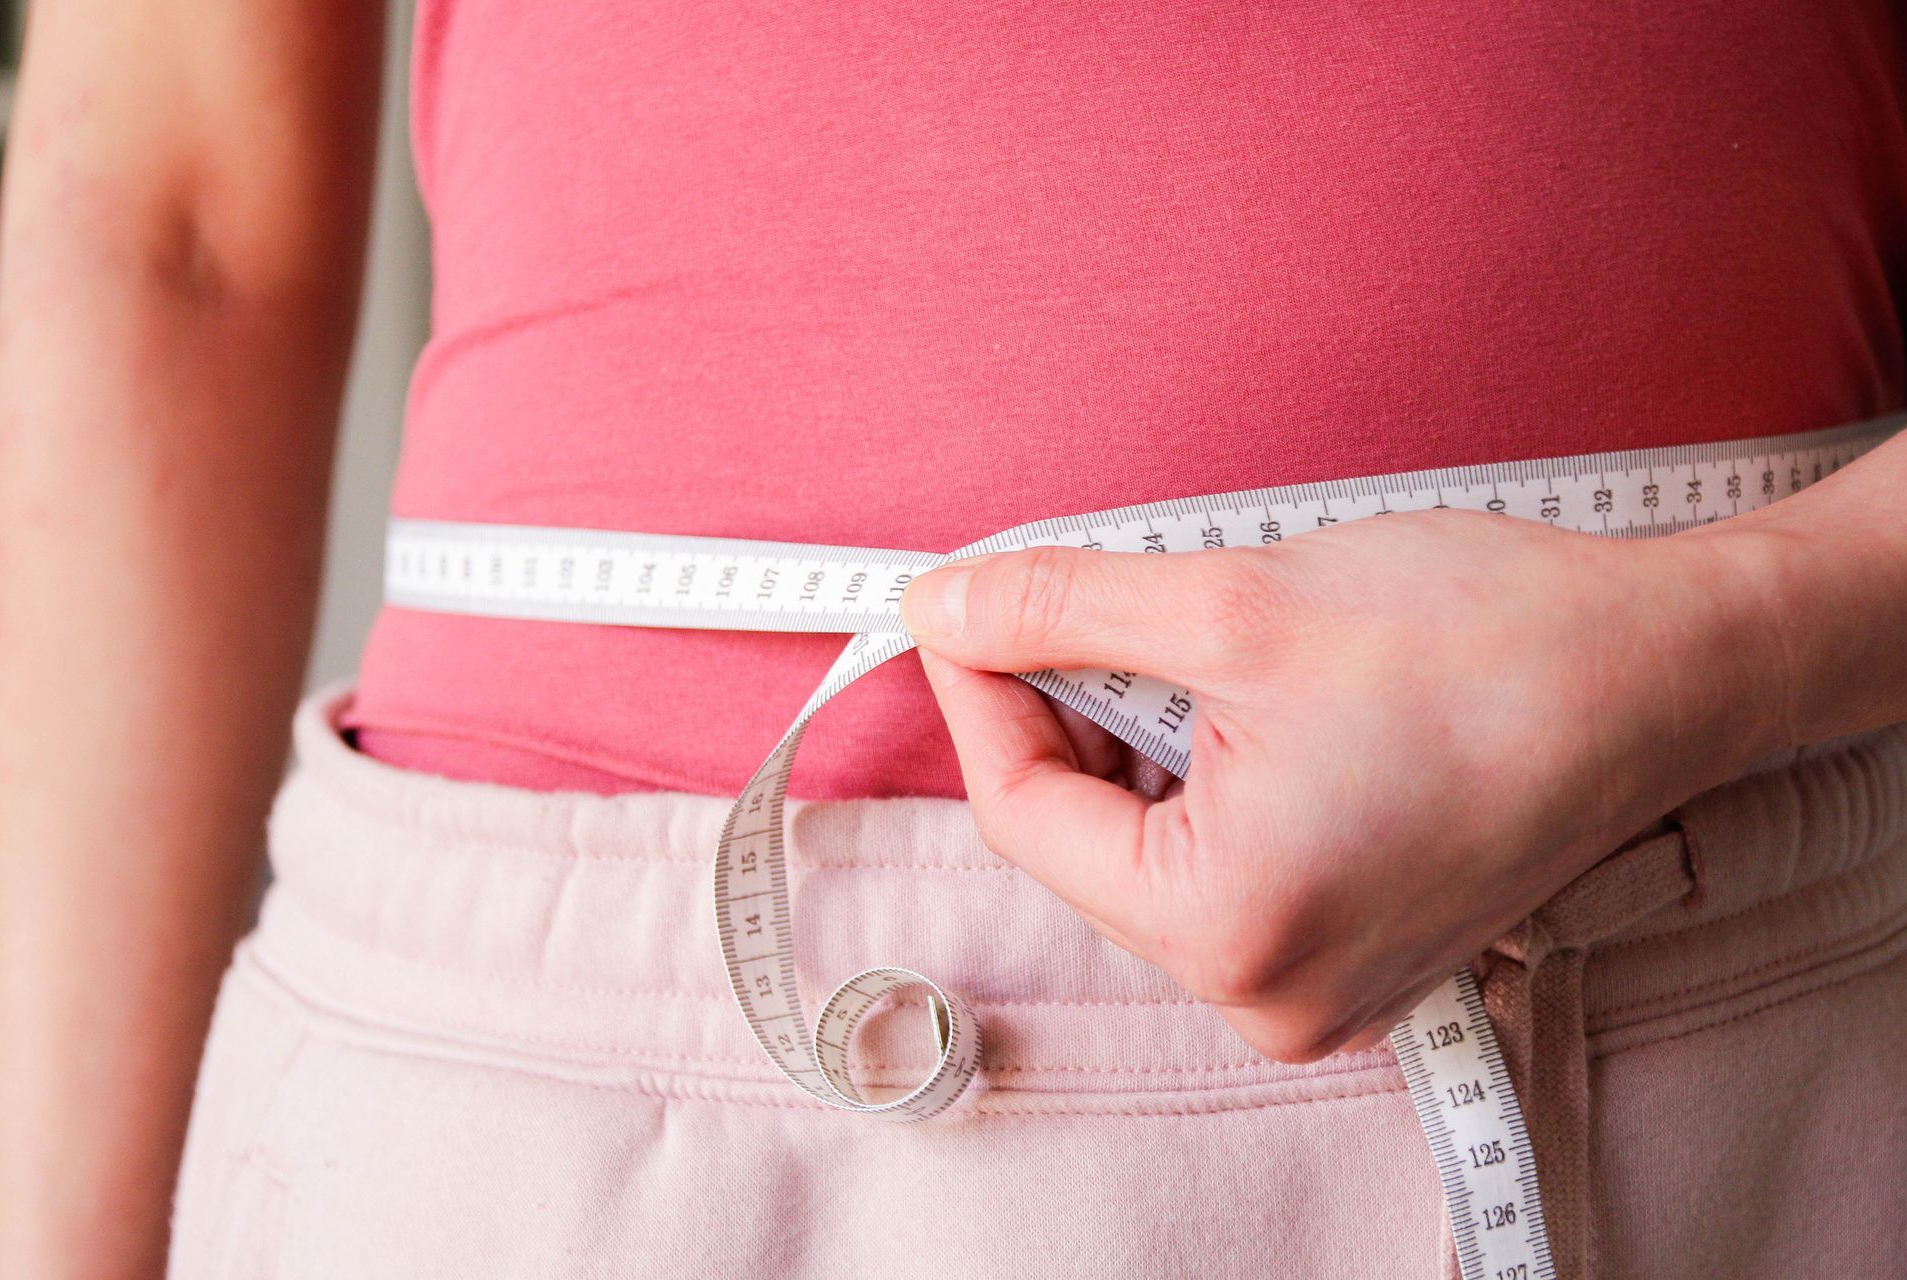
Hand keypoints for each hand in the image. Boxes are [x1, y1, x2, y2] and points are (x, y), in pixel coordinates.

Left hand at [901, 510, 1777, 1062]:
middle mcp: (1267, 996)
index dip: (978, 695)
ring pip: (1153, 848)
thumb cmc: (1480, 637)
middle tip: (1083, 600)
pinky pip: (1226, 867)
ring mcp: (1318, 989)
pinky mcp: (1360, 955)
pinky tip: (1242, 697)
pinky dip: (1204, 777)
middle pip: (1087, 839)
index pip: (1023, 815)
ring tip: (1196, 641)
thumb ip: (1060, 607)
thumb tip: (940, 611)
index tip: (961, 607)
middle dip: (1068, 711)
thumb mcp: (1232, 601)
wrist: (1668, 666)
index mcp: (1227, 930)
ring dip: (1139, 737)